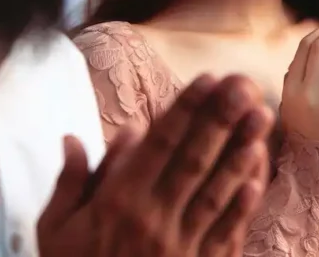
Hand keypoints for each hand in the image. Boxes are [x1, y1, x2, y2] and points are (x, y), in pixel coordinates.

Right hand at [37, 74, 273, 256]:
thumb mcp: (56, 229)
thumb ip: (72, 181)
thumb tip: (75, 137)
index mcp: (117, 202)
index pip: (158, 146)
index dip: (185, 110)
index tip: (208, 79)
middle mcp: (152, 219)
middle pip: (193, 161)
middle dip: (221, 120)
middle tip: (245, 86)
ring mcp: (179, 246)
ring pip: (216, 192)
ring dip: (241, 152)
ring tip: (262, 118)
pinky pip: (224, 234)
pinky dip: (242, 205)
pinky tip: (258, 176)